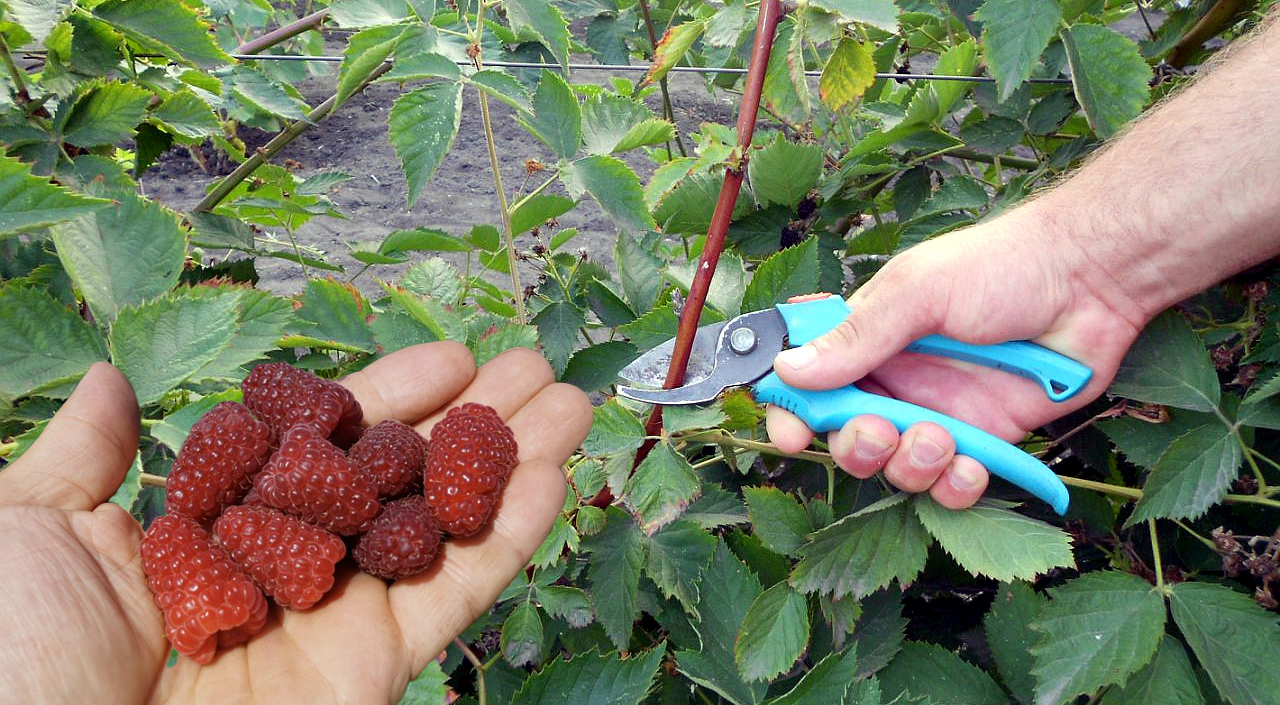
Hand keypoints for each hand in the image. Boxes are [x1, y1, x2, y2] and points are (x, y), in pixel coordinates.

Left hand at [0, 343, 591, 703]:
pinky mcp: (372, 672)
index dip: (391, 397)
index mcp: (214, 532)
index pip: (323, 448)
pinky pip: (453, 598)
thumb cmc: (10, 656)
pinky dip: (512, 539)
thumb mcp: (29, 534)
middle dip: (475, 423)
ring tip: (576, 404)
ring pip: (443, 532)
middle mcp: (286, 573)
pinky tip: (557, 478)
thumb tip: (112, 381)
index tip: (451, 356)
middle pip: (400, 483)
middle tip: (540, 369)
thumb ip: (84, 461)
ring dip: (515, 466)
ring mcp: (334, 624)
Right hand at [767, 212, 1143, 507]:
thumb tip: (788, 371)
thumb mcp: (919, 292)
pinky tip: (972, 464)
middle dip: (856, 446)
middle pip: (848, 436)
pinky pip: (952, 483)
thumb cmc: (1002, 267)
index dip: (793, 413)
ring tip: (940, 438)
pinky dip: (955, 485)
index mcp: (869, 337)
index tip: (792, 435)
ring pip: (897, 468)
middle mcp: (898, 380)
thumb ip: (856, 336)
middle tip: (879, 431)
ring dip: (910, 465)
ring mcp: (941, 412)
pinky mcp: (986, 439)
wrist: (1091, 281)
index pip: (810, 382)